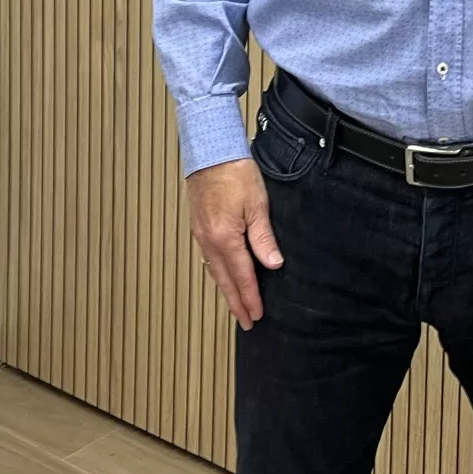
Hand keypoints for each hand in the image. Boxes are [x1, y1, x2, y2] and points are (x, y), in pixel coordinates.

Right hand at [186, 158, 283, 329]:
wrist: (210, 150)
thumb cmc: (235, 172)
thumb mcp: (257, 204)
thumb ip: (263, 238)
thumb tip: (273, 265)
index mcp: (225, 238)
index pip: (242, 276)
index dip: (250, 297)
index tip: (256, 316)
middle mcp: (209, 241)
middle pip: (224, 280)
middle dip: (236, 303)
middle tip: (245, 323)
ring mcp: (201, 235)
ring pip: (214, 271)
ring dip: (226, 290)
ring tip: (235, 305)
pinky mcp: (199, 226)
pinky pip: (209, 258)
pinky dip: (218, 273)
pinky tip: (223, 275)